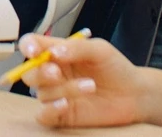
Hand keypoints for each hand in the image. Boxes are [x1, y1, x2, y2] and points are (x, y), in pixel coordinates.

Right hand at [18, 33, 147, 127]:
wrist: (134, 94)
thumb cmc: (116, 68)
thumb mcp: (100, 49)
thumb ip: (76, 47)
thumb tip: (53, 52)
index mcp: (57, 52)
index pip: (32, 45)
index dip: (27, 46)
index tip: (34, 50)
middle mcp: (53, 74)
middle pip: (29, 73)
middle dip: (40, 72)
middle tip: (57, 73)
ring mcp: (56, 95)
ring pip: (42, 93)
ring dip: (64, 89)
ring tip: (90, 86)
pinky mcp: (62, 115)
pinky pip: (43, 115)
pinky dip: (50, 110)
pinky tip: (66, 104)